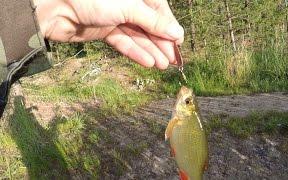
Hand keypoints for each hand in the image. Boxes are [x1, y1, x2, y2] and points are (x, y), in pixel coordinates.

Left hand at [35, 0, 183, 68]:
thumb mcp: (129, 7)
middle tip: (173, 61)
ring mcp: (115, 18)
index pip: (159, 11)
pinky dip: (135, 52)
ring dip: (151, 51)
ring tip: (162, 66)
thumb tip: (177, 33)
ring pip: (138, 36)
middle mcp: (127, 4)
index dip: (169, 28)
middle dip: (161, 43)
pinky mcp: (105, 31)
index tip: (179, 43)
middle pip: (149, 26)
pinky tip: (147, 62)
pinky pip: (124, 42)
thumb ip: (153, 21)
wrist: (55, 8)